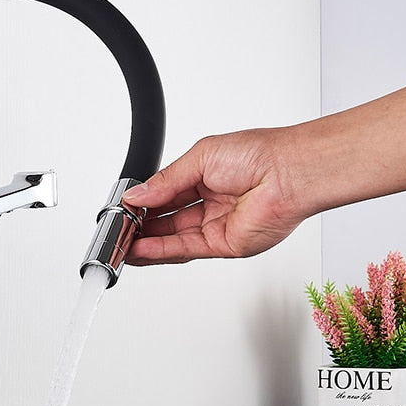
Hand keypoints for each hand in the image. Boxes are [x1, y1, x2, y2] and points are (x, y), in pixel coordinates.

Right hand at [122, 129, 305, 263]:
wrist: (289, 173)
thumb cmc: (259, 155)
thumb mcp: (199, 158)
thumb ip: (165, 181)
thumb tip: (137, 194)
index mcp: (205, 178)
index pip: (164, 195)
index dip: (142, 203)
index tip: (122, 208)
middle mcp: (210, 203)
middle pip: (166, 221)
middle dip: (139, 226)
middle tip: (117, 229)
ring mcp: (216, 226)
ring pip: (172, 239)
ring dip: (145, 243)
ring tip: (120, 244)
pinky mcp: (223, 245)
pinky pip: (185, 250)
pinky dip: (160, 251)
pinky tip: (140, 249)